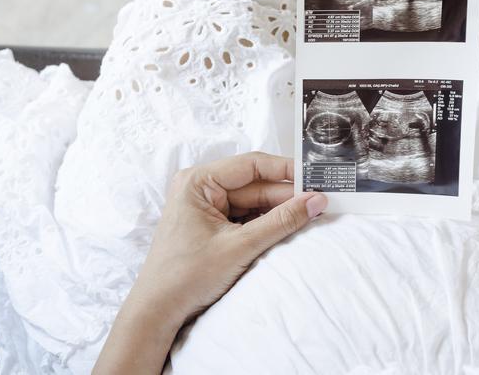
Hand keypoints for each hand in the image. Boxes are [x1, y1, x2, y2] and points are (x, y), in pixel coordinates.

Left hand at [94, 152, 326, 374]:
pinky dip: (267, 223)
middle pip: (255, 185)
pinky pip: (246, 217)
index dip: (286, 169)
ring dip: (279, 210)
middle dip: (287, 195)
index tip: (315, 175)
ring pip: (254, 202)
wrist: (157, 312)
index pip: (251, 165)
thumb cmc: (186, 276)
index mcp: (198, 181)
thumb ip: (281, 221)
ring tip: (311, 214)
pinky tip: (290, 226)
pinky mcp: (212, 225)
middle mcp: (201, 188)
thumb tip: (316, 201)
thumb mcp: (240, 246)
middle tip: (321, 201)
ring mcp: (206, 207)